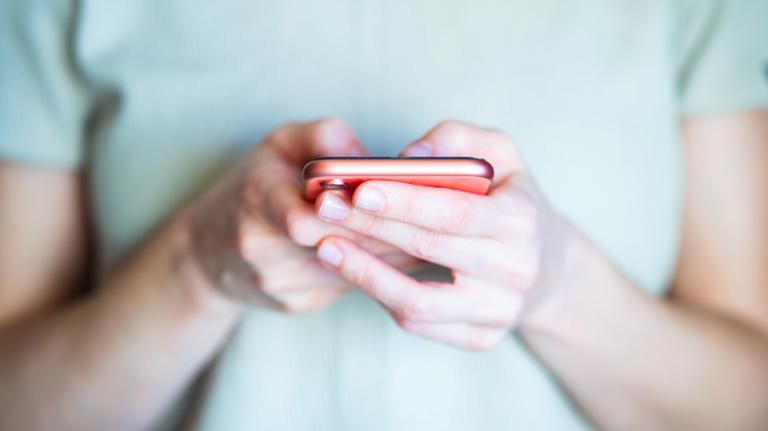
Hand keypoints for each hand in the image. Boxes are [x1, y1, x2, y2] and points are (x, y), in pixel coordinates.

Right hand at [185, 118, 422, 312]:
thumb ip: (322, 136)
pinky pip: (350, 285)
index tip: (406, 193)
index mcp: (256, 201)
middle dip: (389, 229)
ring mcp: (280, 283)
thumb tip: (367, 155)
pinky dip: (380, 269)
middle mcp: (264, 249)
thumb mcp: (278, 144)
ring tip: (432, 231)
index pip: (313, 213)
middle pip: (342, 243)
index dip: (363, 207)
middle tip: (437, 215)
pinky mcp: (296, 304)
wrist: (208, 251)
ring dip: (394, 252)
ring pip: (353, 269)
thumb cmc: (253, 186)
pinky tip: (407, 253)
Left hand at [313, 120, 573, 349]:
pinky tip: (356, 270)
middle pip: (429, 249)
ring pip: (419, 303)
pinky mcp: (481, 338)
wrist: (548, 266)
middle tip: (325, 208)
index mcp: (522, 220)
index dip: (404, 202)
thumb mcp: (503, 154)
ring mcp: (499, 311)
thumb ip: (458, 138)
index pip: (454, 212)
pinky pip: (420, 324)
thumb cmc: (512, 199)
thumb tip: (409, 155)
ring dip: (366, 274)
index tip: (358, 189)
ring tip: (327, 247)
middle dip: (371, 227)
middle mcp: (516, 270)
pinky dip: (382, 296)